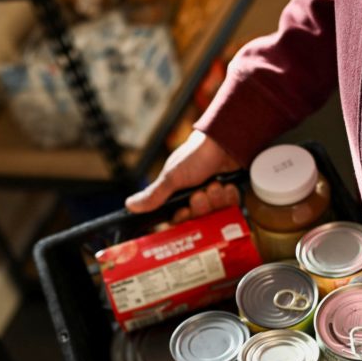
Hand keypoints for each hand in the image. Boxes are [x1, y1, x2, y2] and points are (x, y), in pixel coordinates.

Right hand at [125, 130, 239, 221]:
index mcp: (179, 196)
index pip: (178, 220)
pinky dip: (229, 197)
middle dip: (200, 207)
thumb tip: (129, 205)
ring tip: (215, 185)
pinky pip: (232, 207)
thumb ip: (153, 195)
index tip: (184, 211)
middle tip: (201, 194)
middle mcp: (197, 199)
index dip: (182, 219)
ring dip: (215, 200)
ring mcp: (216, 197)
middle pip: (198, 219)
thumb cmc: (196, 155)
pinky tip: (227, 186)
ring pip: (216, 214)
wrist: (227, 140)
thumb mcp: (171, 176)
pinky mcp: (232, 195)